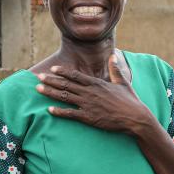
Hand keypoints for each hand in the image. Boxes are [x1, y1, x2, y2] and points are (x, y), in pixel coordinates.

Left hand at [36, 53, 155, 134]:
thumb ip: (115, 69)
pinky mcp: (89, 117)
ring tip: (38, 90)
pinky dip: (59, 112)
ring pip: (65, 97)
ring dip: (50, 93)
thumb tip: (114, 56)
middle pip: (66, 84)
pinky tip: (49, 109)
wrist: (135, 117)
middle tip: (38, 78)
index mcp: (97, 83)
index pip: (76, 75)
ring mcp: (88, 105)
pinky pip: (70, 114)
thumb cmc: (130, 101)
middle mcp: (90, 92)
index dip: (62, 72)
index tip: (52, 69)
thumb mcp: (122, 82)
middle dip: (51, 81)